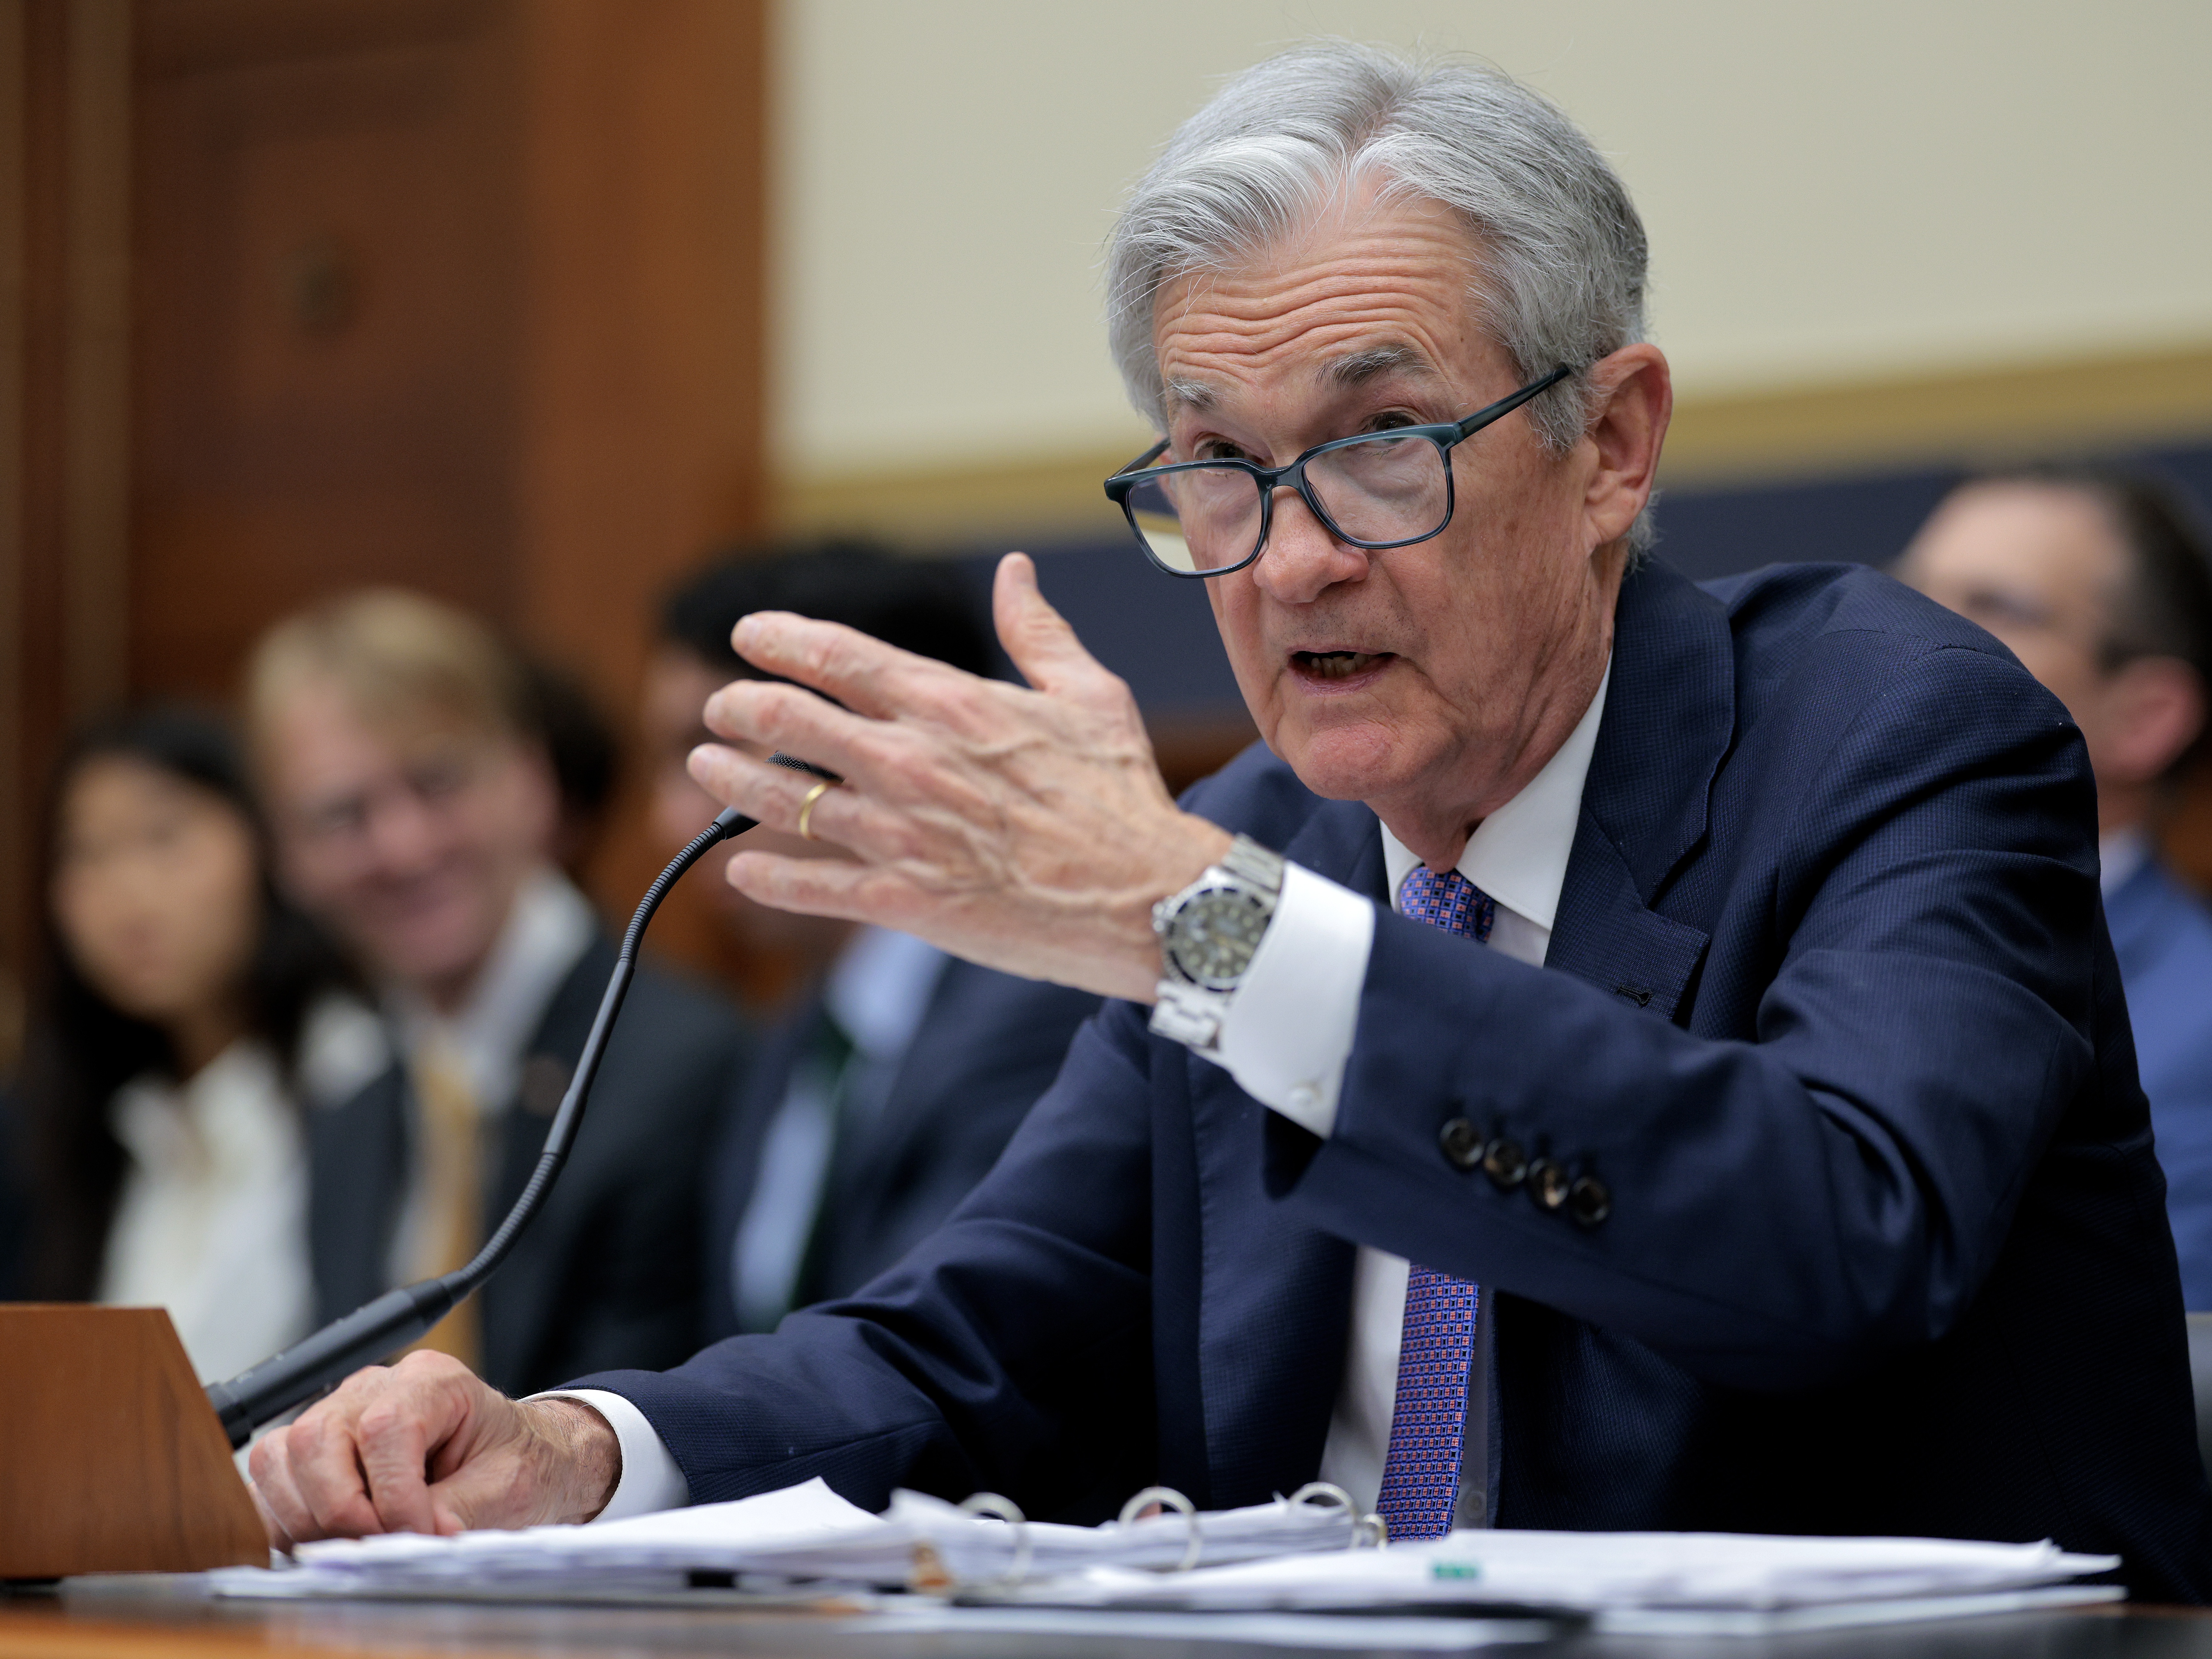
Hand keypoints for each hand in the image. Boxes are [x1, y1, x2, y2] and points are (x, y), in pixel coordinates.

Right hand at [247, 1351, 620, 1547]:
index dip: (392, 1495)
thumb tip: (407, 1540)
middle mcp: (374, 1388)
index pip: (385, 1428)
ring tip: (357, 1542)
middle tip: (380, 1544)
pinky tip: (329, 1539)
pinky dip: (287, 1520)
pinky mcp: (312, 1451)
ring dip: (307, 1516)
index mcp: (433, 1381)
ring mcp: (336, 1414)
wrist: (519, 1463)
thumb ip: (456, 1511)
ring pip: (279, 1458)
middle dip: (341, 1509)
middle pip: (316, 1438)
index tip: (416, 1535)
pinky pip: (269, 1482)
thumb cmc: (516, 1466)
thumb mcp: (509, 1488)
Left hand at [690, 552, 1230, 1000]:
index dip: (779, 641)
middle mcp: (912, 762)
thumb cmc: (1123, 797)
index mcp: (951, 705)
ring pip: (784, 800)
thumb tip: (1017, 571)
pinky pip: (813, 886)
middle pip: (790, 722)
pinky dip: (766, 877)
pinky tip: (739, 870)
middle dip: (738, 707)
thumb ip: (1039, 632)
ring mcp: (904, 834)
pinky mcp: (906, 901)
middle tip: (718, 705)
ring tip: (702, 763)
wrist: (1150, 899)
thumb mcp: (1090, 695)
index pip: (838, 657)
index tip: (746, 636)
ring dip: (731, 779)